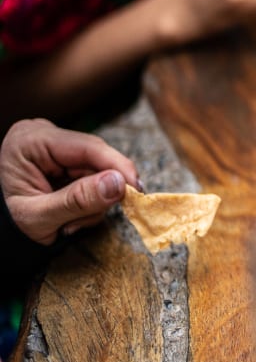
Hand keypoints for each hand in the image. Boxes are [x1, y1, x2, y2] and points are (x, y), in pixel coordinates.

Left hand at [1, 119, 139, 244]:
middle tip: (90, 218)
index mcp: (30, 141)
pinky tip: (70, 216)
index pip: (87, 147)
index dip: (117, 166)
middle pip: (96, 159)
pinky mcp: (66, 161)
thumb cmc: (6, 225)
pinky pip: (94, 177)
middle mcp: (45, 136)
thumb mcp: (37, 217)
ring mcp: (56, 148)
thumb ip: (77, 200)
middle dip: (101, 191)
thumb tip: (119, 184)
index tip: (136, 189)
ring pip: (99, 171)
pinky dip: (90, 200)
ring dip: (94, 201)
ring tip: (68, 223)